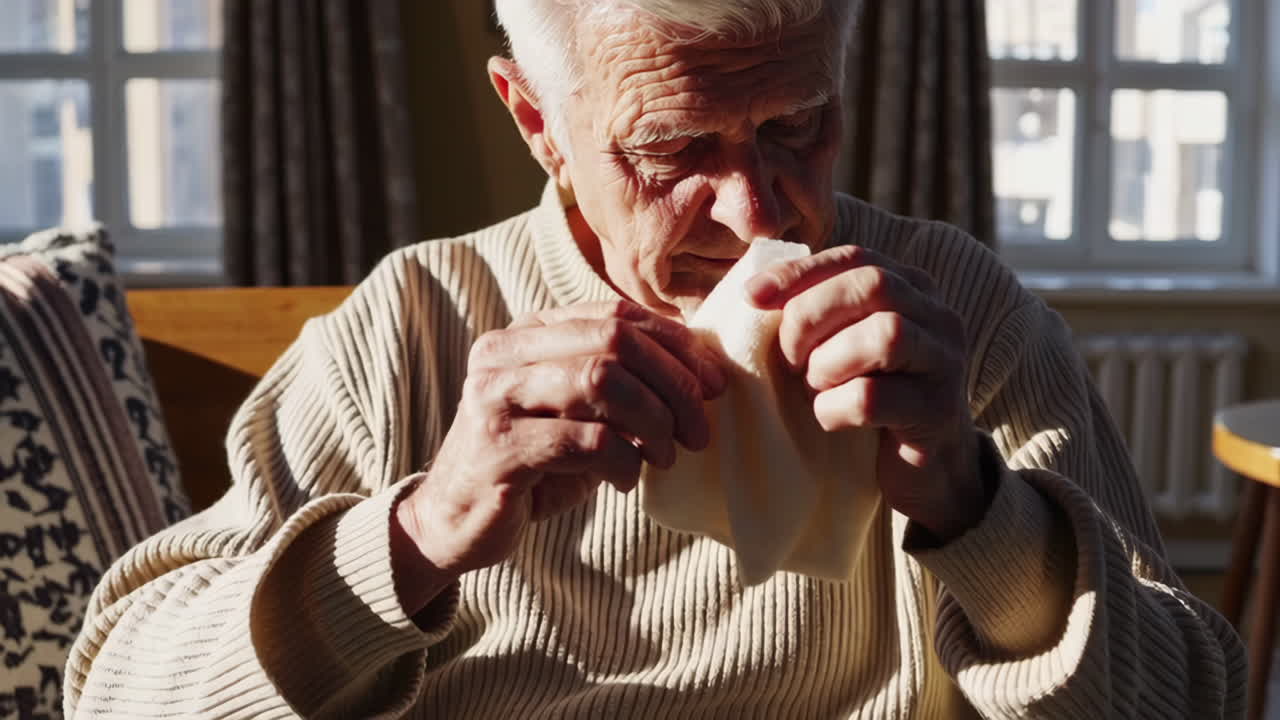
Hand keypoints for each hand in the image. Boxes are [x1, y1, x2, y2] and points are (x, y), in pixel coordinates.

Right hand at [392, 300, 724, 612]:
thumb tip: (704, 373)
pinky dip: (623, 461)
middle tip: (699, 429)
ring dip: (653, 422)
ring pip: (602, 381)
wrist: (456, 520)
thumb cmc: (532, 463)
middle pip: (614, 340)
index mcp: (528, 331)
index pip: (617, 314)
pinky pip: (585, 441)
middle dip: (673, 383)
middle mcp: (504, 352)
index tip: (714, 383)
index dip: (676, 344)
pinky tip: (627, 480)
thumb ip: (624, 385)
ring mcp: (495, 396)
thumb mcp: (581, 414)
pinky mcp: (497, 448)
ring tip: (666, 456)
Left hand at [746, 245, 985, 541]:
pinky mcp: (938, 412)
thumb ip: (813, 312)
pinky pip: (874, 398)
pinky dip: (836, 407)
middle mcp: (939, 316)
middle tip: (789, 356)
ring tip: (816, 386)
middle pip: (874, 285)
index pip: (855, 258)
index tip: (753, 297)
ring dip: (829, 362)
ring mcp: (945, 363)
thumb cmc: (868, 398)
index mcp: (913, 288)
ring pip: (886, 335)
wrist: (923, 471)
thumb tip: (753, 292)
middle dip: (812, 315)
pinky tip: (831, 418)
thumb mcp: (841, 345)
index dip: (800, 273)